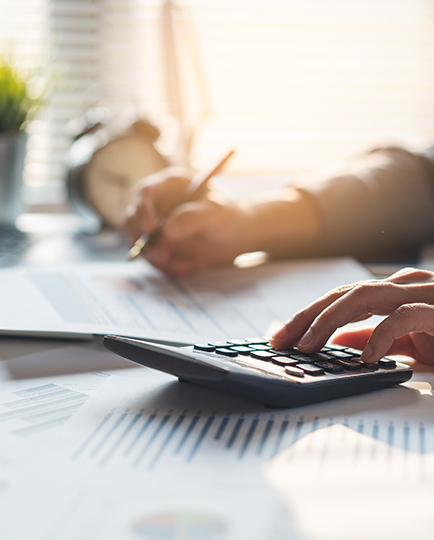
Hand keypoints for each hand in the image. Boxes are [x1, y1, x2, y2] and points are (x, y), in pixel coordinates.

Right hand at [124, 167, 255, 274]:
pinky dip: (165, 267)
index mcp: (169, 186)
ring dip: (156, 258)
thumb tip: (166, 230)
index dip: (142, 211)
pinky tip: (185, 268)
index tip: (150, 230)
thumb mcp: (215, 214)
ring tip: (182, 266)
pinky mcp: (160, 245)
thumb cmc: (229, 217)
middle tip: (163, 256)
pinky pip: (153, 258)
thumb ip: (192, 219)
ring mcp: (156, 226)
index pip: (145, 193)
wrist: (238, 237)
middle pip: (133, 220)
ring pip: (140, 243)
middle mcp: (158, 204)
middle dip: (144, 241)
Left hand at [269, 267, 433, 364]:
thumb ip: (375, 338)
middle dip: (307, 316)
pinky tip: (364, 357)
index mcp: (394, 291)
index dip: (307, 314)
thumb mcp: (408, 342)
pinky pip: (404, 317)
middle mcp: (405, 285)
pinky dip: (380, 336)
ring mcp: (424, 293)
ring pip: (364, 296)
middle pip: (343, 294)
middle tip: (281, 340)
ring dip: (329, 321)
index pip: (339, 297)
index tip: (281, 334)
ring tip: (308, 345)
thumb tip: (340, 342)